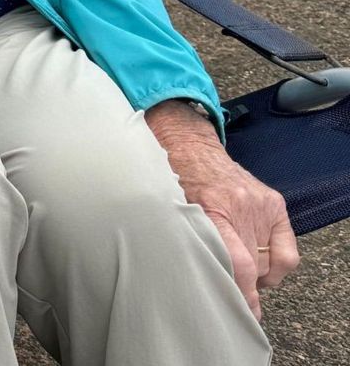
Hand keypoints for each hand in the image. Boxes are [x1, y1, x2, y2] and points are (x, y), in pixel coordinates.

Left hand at [148, 101, 297, 318]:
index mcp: (211, 210)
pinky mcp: (275, 204)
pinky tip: (261, 269)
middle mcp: (241, 207)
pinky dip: (275, 266)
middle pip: (252, 267)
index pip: (237, 262)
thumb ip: (187, 245)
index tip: (237, 309)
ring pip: (268, 263)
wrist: (189, 147)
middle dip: (241, 286)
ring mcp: (261, 205)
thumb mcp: (170, 214)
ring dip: (256, 276)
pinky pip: (286, 251)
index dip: (239, 291)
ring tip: (237, 271)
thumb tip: (197, 283)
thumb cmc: (173, 183)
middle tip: (227, 291)